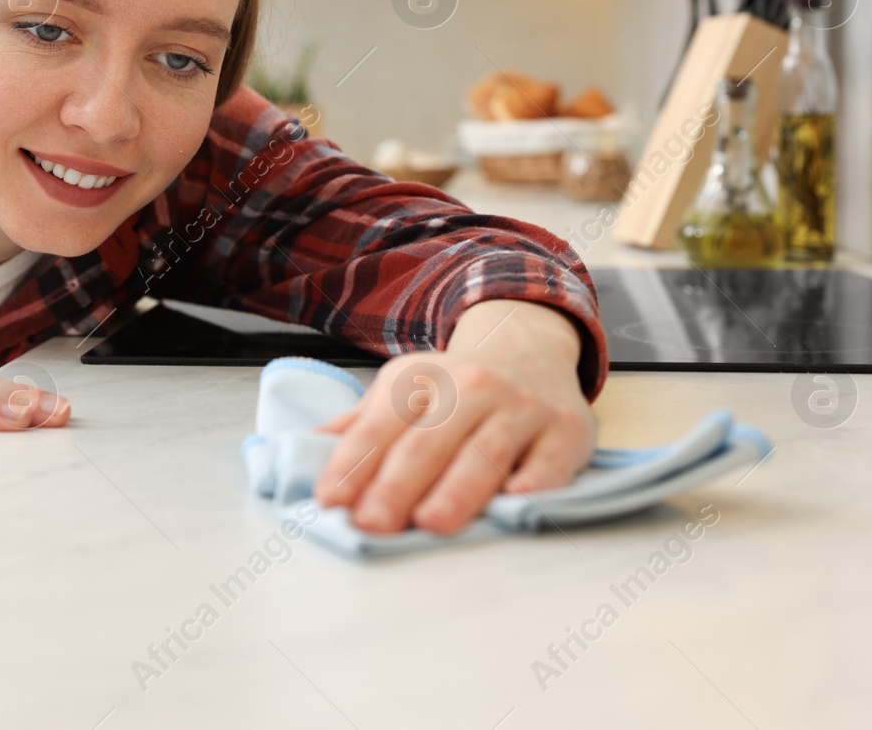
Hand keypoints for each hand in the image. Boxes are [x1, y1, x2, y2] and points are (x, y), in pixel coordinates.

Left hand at [312, 301, 595, 534]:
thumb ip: (359, 424)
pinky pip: (548, 460)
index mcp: (421, 381)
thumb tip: (306, 448)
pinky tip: (515, 503)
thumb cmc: (454, 388)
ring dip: (458, 489)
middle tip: (371, 524)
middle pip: (428, 442)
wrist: (530, 348)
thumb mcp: (402, 390)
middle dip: (397, 484)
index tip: (330, 499)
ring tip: (431, 523)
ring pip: (485, 452)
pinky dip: (533, 482)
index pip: (380, 425)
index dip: (353, 462)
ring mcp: (520, 409)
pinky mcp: (565, 431)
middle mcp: (471, 389)